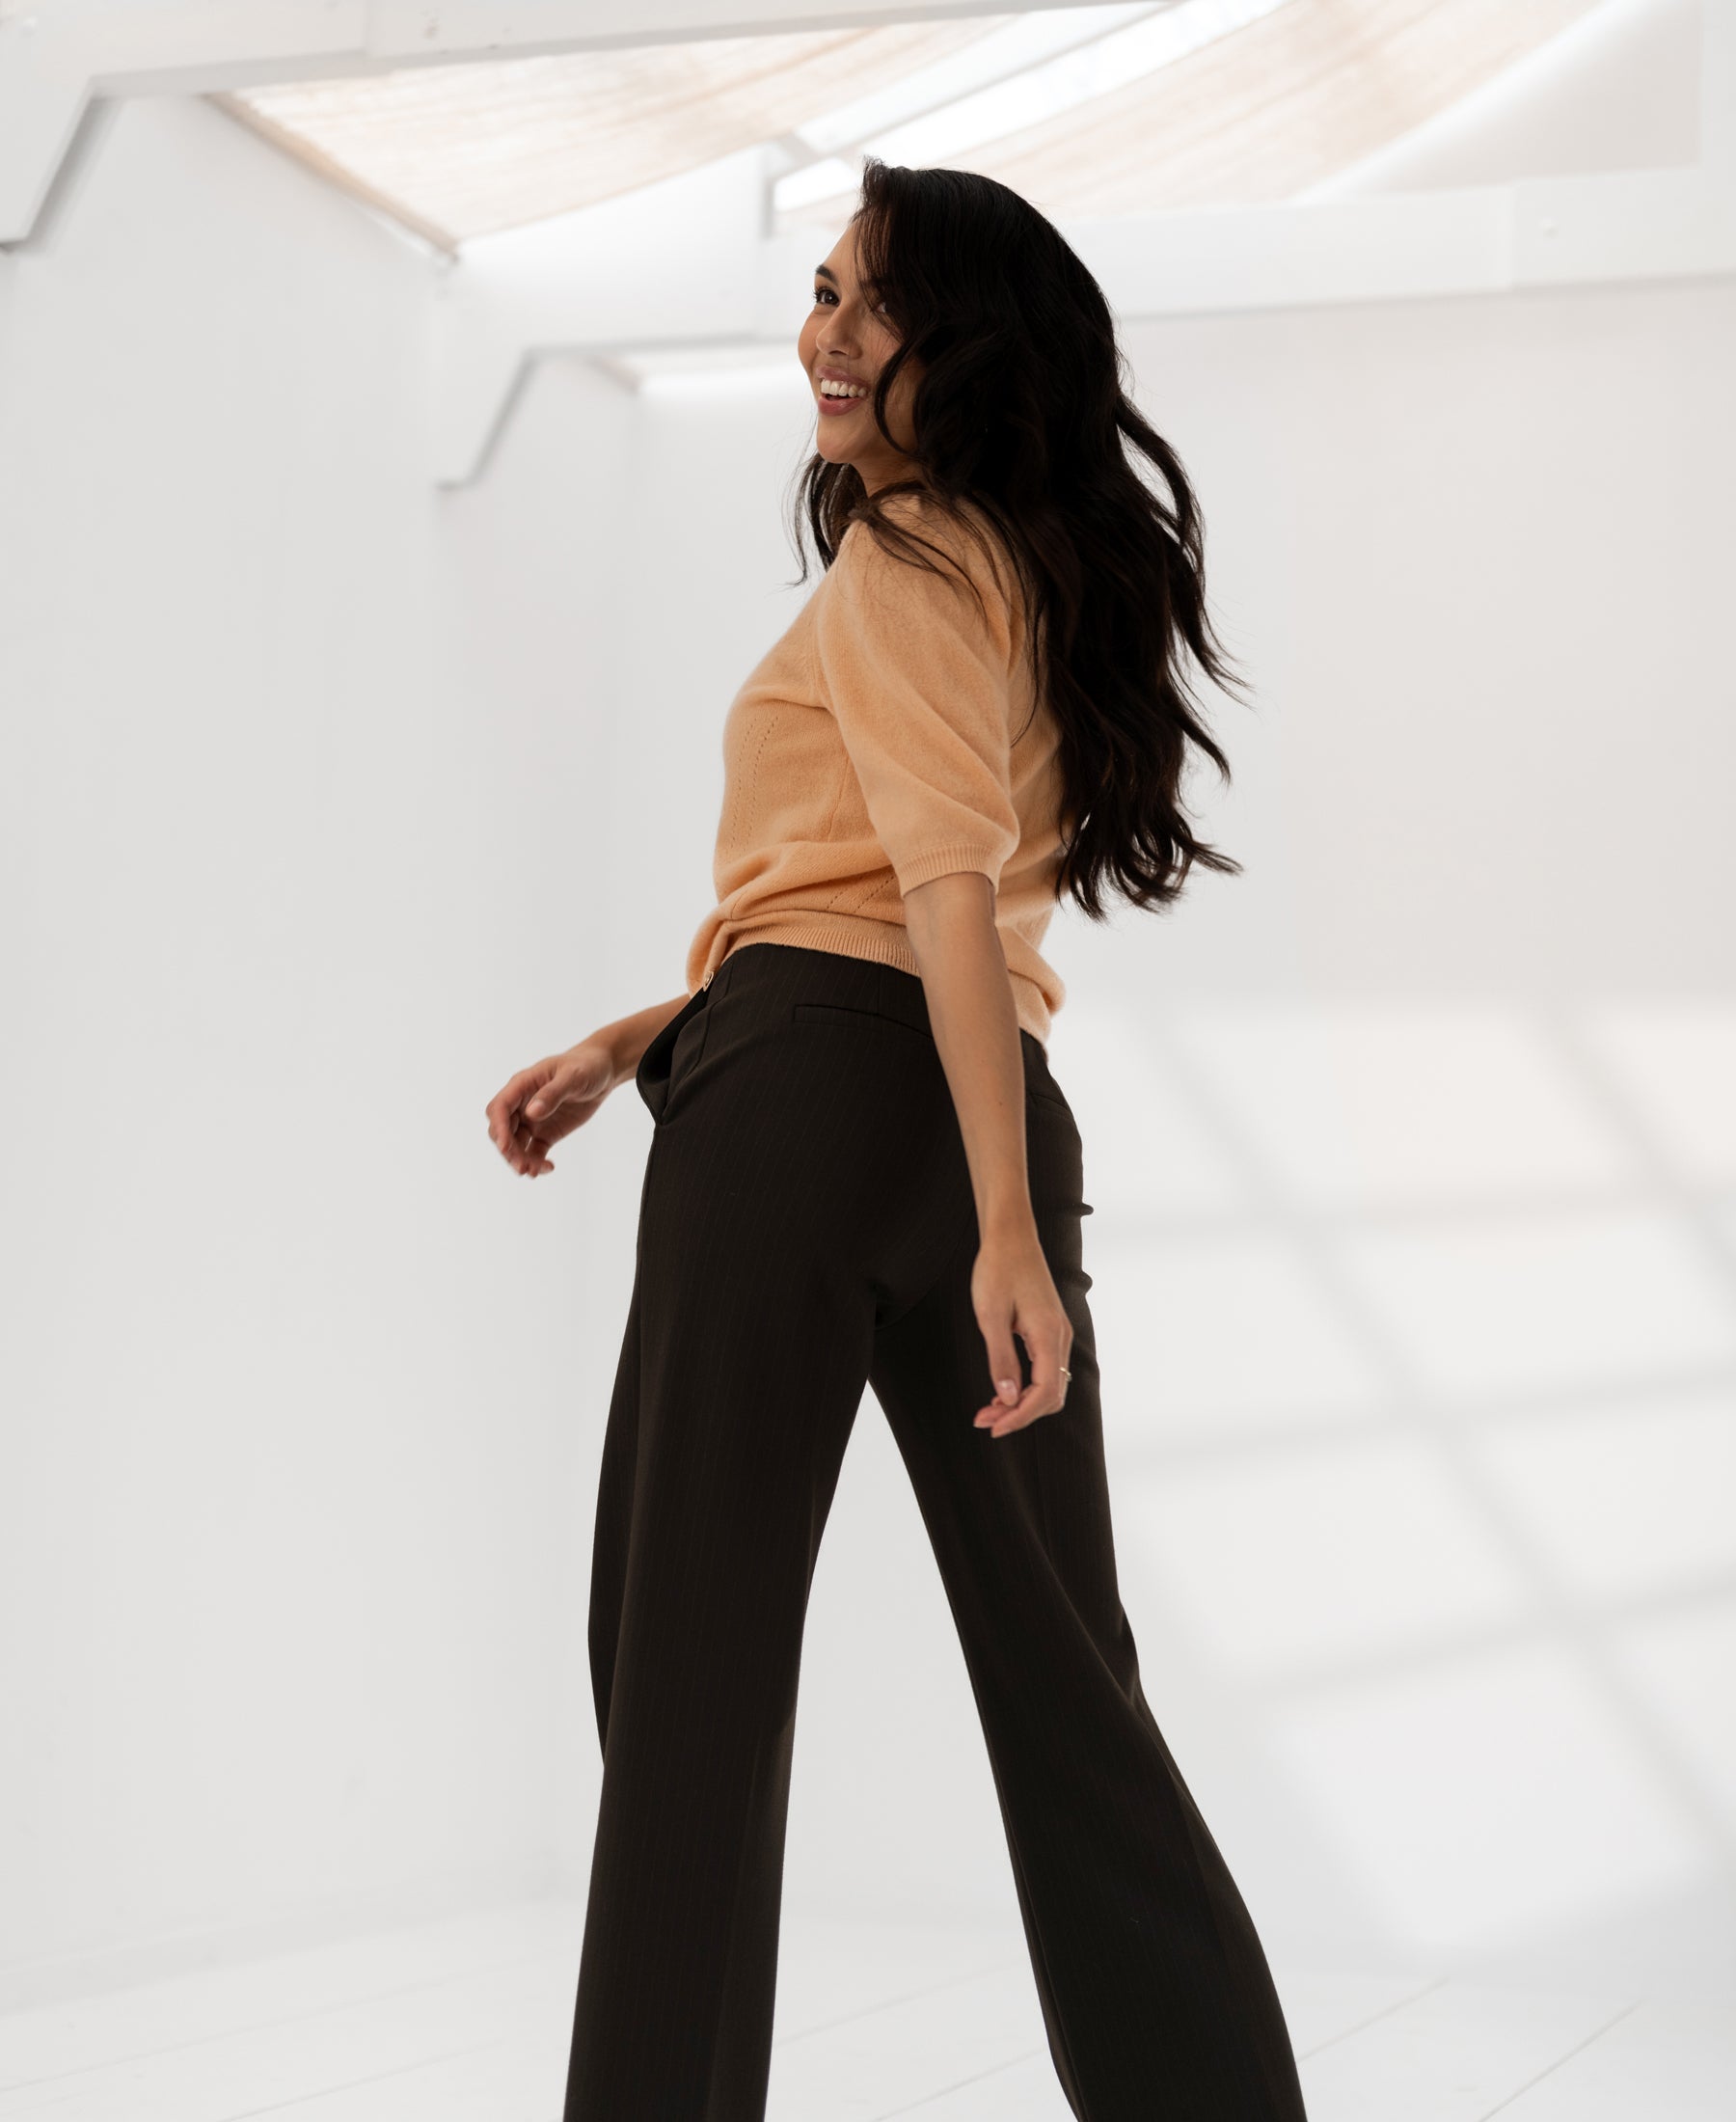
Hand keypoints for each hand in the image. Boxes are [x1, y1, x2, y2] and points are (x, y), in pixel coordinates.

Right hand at [484, 1037, 618, 1177]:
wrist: (602, 1072)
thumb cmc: (584, 1066)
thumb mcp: (572, 1077)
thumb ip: (552, 1094)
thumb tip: (531, 1113)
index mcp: (522, 1085)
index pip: (499, 1107)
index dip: (499, 1127)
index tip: (505, 1147)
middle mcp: (521, 1104)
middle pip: (502, 1130)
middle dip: (508, 1150)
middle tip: (523, 1167)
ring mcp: (532, 1120)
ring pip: (516, 1145)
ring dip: (520, 1160)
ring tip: (534, 1172)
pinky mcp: (545, 1133)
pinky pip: (534, 1152)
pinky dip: (536, 1162)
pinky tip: (549, 1168)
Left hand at [970, 1220, 1072, 1437]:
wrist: (1010, 1235)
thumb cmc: (997, 1269)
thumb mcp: (990, 1316)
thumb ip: (1000, 1359)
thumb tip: (1009, 1399)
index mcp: (1049, 1335)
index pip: (1045, 1393)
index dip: (1020, 1417)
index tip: (994, 1427)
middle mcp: (1061, 1337)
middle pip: (1052, 1395)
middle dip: (1020, 1414)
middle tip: (985, 1420)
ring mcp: (1058, 1333)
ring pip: (1050, 1384)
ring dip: (1023, 1403)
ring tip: (989, 1409)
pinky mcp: (1050, 1329)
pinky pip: (1046, 1369)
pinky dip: (1027, 1387)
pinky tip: (1003, 1389)